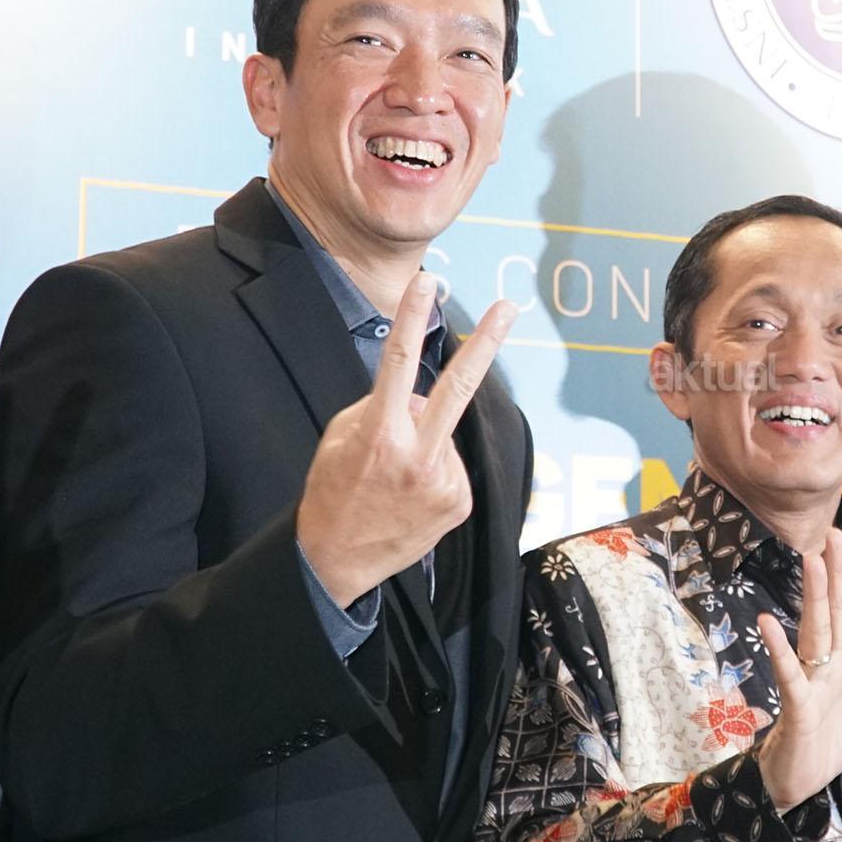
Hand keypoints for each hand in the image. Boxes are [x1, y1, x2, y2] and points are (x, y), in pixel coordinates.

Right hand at [298, 275, 517, 607]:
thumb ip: (381, 408)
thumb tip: (424, 397)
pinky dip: (435, 469)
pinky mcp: (458, 503)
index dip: (412, 318)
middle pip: (459, 387)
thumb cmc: (331, 492)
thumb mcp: (339, 438)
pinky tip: (411, 494)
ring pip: (445, 434)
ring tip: (397, 479)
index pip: (400, 363)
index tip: (427, 281)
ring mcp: (444, 482)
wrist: (334, 560)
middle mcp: (417, 455)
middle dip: (487, 342)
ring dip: (426, 441)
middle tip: (509, 307)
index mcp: (380, 433)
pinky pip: (452, 466)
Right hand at [754, 525, 841, 811]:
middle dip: (837, 571)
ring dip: (813, 597)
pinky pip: (788, 674)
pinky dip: (779, 649)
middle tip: (834, 532)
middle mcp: (829, 660)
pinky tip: (768, 623)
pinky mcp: (797, 705)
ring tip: (811, 560)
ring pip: (815, 631)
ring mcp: (812, 680)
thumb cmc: (832, 737)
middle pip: (836, 608)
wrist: (800, 782)